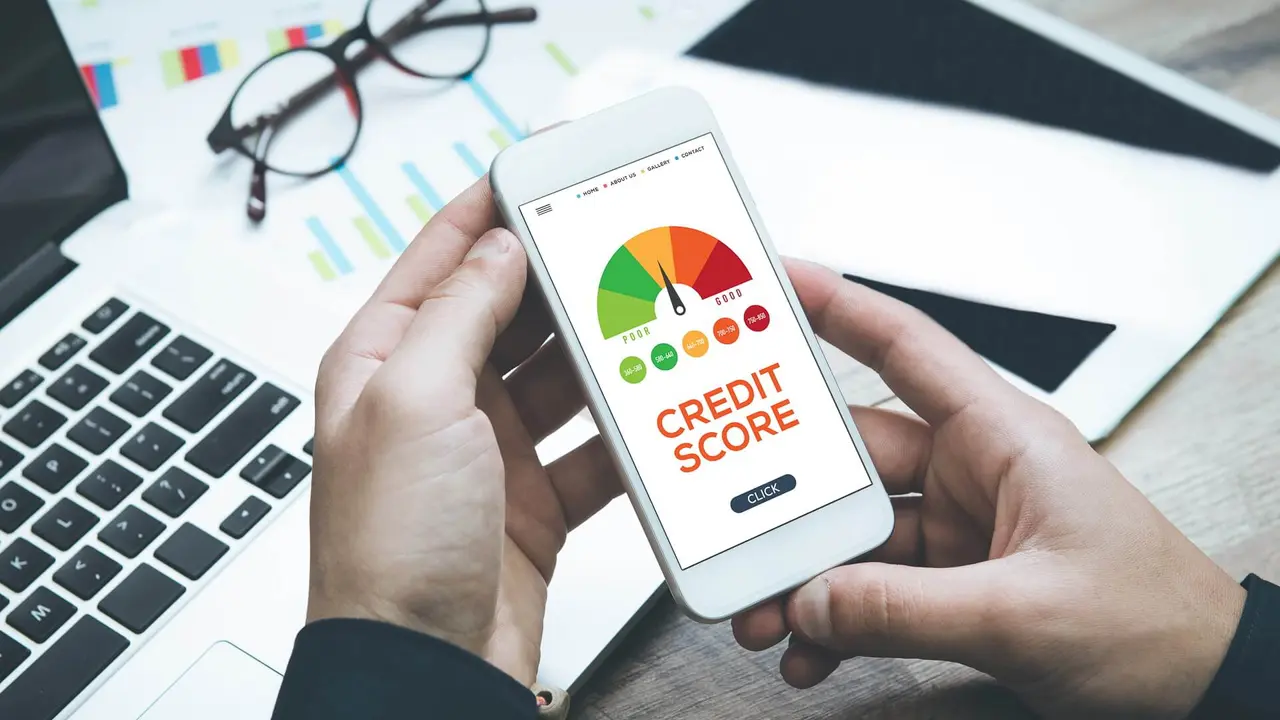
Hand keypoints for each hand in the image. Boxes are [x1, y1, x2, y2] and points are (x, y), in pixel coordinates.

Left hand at [308, 178, 620, 685]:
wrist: (423, 668)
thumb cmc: (387, 550)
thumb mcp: (414, 402)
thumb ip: (459, 314)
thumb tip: (499, 247)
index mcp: (383, 361)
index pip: (443, 257)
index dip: (494, 207)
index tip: (547, 169)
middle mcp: (434, 399)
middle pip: (510, 310)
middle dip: (563, 276)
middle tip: (620, 243)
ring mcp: (487, 450)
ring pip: (558, 375)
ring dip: (600, 352)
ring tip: (648, 320)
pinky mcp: (533, 499)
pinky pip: (589, 446)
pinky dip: (621, 432)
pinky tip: (649, 414)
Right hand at [733, 259, 1245, 718]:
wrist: (1204, 690)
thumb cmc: (1157, 624)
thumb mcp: (1027, 613)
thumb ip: (907, 610)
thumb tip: (814, 601)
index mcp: (1004, 438)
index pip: (907, 348)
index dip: (838, 306)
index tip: (774, 283)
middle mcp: (975, 473)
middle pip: (855, 461)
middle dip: (791, 500)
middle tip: (735, 521)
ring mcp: (961, 530)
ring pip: (855, 535)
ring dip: (806, 575)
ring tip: (765, 612)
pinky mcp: (954, 583)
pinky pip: (873, 590)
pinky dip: (837, 620)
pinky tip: (811, 648)